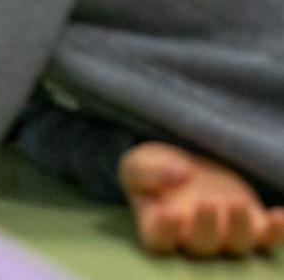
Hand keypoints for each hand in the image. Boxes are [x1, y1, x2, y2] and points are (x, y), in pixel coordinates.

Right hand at [121, 141, 283, 256]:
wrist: (186, 166)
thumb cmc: (155, 168)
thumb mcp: (139, 163)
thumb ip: (147, 171)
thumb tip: (180, 175)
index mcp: (158, 226)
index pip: (159, 239)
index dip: (166, 231)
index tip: (170, 213)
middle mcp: (192, 237)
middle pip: (201, 246)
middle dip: (206, 228)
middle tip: (207, 203)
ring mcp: (225, 233)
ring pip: (236, 245)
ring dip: (240, 229)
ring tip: (237, 203)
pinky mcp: (252, 224)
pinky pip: (267, 238)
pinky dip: (277, 232)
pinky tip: (280, 216)